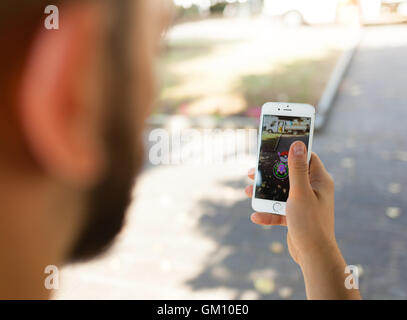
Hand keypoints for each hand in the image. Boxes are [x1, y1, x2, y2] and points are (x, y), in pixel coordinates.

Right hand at [245, 141, 336, 266]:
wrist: (314, 256)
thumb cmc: (310, 223)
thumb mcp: (300, 193)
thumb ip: (296, 169)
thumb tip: (297, 144)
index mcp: (319, 181)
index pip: (306, 157)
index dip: (291, 152)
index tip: (274, 149)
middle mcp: (313, 190)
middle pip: (288, 174)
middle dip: (270, 174)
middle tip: (252, 172)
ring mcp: (304, 203)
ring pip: (281, 192)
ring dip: (264, 193)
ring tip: (248, 192)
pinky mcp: (296, 216)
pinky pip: (279, 209)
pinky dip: (268, 212)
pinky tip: (256, 216)